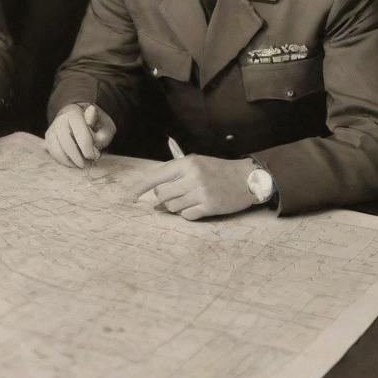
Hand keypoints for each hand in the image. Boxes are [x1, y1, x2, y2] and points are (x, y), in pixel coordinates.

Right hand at [45, 103, 115, 167]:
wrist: (81, 118)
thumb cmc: (96, 125)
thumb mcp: (105, 126)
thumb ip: (102, 134)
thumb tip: (94, 137)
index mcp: (75, 113)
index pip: (81, 135)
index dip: (89, 150)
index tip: (96, 156)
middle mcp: (60, 119)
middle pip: (67, 143)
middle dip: (78, 158)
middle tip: (88, 164)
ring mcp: (52, 128)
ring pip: (58, 151)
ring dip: (71, 162)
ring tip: (82, 164)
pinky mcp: (48, 139)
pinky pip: (54, 154)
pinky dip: (65, 162)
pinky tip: (75, 162)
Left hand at [129, 156, 256, 219]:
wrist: (248, 178)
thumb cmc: (218, 170)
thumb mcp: (196, 162)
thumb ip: (175, 173)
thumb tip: (154, 190)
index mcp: (186, 163)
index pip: (156, 176)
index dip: (140, 187)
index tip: (130, 196)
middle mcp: (192, 177)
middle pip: (162, 194)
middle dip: (163, 198)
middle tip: (173, 196)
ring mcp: (201, 192)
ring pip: (172, 206)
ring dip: (175, 206)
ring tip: (188, 199)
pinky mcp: (210, 206)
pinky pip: (187, 215)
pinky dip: (187, 213)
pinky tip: (196, 206)